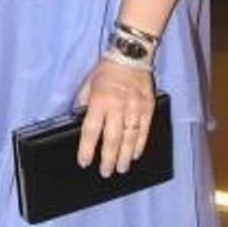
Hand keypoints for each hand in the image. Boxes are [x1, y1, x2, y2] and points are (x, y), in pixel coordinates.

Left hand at [75, 58, 154, 176]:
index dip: (86, 147)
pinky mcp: (148, 108)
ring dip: (125, 156)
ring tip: (121, 168)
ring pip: (130, 138)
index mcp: (100, 100)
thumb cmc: (107, 69)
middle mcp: (117, 107)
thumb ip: (84, 101)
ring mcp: (135, 108)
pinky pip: (145, 131)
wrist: (131, 54)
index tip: (83, 161)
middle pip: (112, 138)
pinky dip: (140, 145)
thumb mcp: (88, 82)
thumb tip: (79, 117)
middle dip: (107, 158)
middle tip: (105, 172)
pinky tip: (136, 155)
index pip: (91, 129)